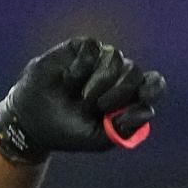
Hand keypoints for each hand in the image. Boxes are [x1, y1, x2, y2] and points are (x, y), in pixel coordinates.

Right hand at [0, 38, 166, 164]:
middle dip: (118, 93)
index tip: (143, 96)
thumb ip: (126, 130)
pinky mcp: (83, 48)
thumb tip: (147, 110)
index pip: (153, 84)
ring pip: (114, 60)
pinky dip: (79, 71)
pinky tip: (67, 82)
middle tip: (99, 107)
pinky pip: (92, 51)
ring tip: (77, 98)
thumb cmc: (69, 131)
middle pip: (134, 72)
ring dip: (95, 86)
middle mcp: (119, 74)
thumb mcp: (99, 139)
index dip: (152, 88)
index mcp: (128, 97)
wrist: (34, 122)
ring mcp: (102, 59)